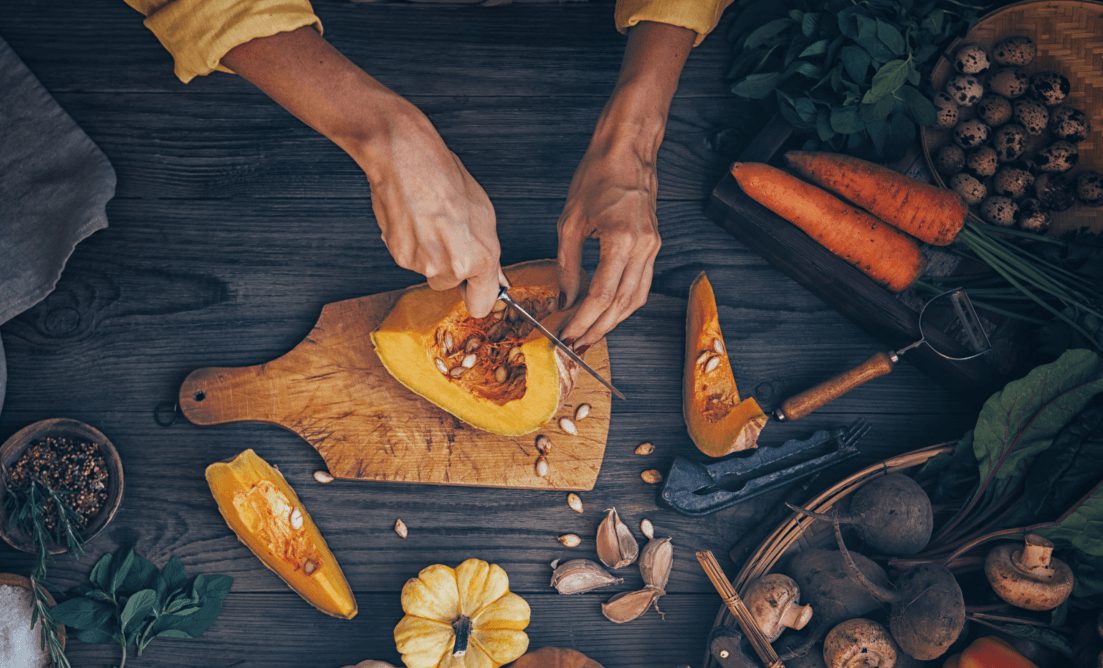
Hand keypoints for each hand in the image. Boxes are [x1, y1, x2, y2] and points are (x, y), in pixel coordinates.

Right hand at [359, 103, 503, 316]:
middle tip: (448, 233)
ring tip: (430, 221)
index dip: (477, 294)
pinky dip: (410, 244)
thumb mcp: (483, 213)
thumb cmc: (445, 177)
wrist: (405, 159)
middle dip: (450, 265)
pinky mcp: (398, 256)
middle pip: (450, 284)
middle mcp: (451, 267)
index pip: (482, 305)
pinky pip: (409, 259)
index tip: (475, 287)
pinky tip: (414, 219)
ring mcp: (422, 264)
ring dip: (429, 252)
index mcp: (479, 258)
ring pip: (429, 270)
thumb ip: (487, 251)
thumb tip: (494, 275)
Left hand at [556, 137, 660, 349]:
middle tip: (576, 344)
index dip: (583, 319)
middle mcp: (643, 248)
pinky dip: (624, 304)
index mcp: (621, 239)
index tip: (567, 333)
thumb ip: (567, 265)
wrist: (628, 153)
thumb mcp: (570, 222)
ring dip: (612, 322)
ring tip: (590, 335)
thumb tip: (564, 298)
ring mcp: (652, 248)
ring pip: (635, 299)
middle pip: (620, 304)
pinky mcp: (653, 246)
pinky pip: (641, 286)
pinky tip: (607, 313)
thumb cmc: (598, 177)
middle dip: (597, 328)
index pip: (601, 294)